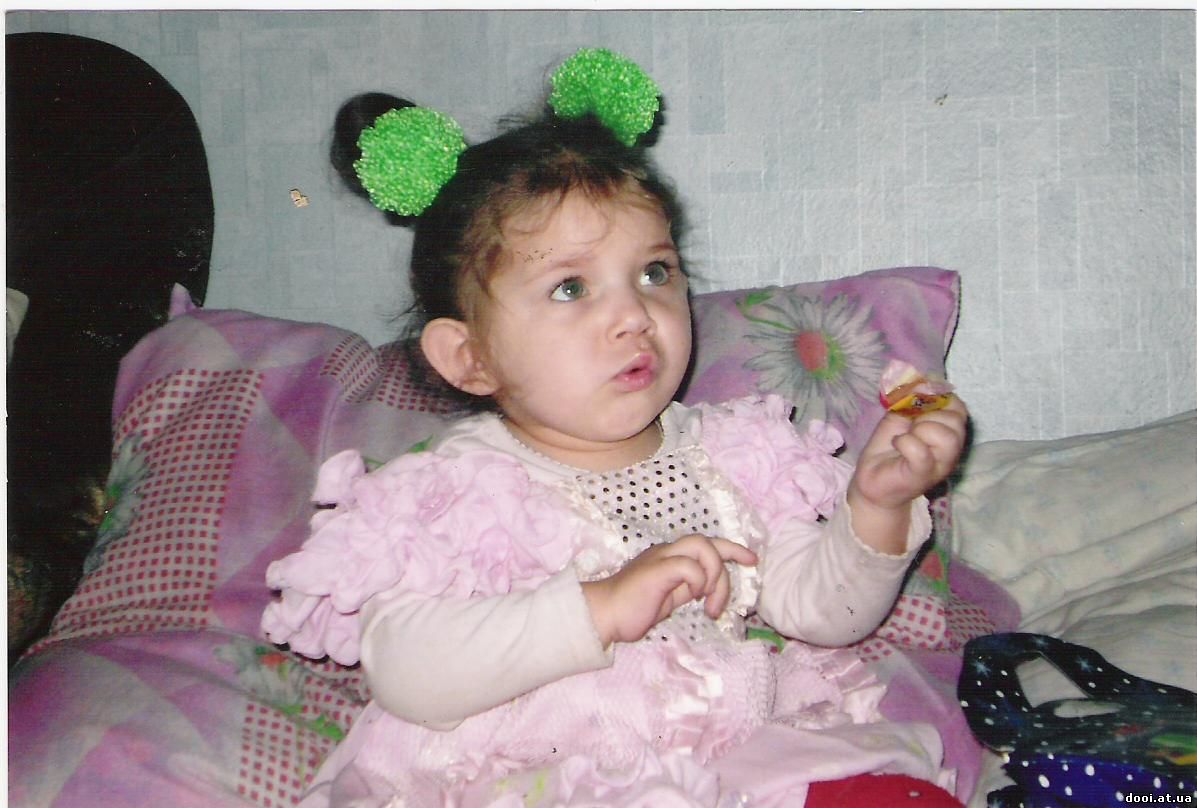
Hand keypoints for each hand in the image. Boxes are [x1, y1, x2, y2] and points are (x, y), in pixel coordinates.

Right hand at [582, 534, 757, 647]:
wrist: (604, 614)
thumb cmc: (632, 609)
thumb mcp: (669, 598)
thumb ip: (687, 588)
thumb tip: (707, 588)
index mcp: (670, 557)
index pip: (707, 544)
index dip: (733, 549)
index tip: (752, 561)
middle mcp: (667, 552)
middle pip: (707, 541)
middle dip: (728, 561)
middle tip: (721, 598)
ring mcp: (661, 558)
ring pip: (702, 547)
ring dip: (713, 575)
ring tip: (706, 601)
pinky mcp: (657, 570)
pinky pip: (689, 566)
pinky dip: (698, 581)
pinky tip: (691, 599)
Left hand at [847, 395, 968, 552]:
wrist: (871, 482)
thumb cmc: (889, 450)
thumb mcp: (900, 417)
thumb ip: (912, 400)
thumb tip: (921, 382)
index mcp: (947, 432)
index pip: (958, 406)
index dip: (936, 400)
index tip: (916, 408)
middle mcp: (951, 449)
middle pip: (956, 419)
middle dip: (928, 416)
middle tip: (911, 428)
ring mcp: (940, 464)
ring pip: (946, 435)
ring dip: (920, 430)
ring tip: (906, 439)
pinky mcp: (923, 474)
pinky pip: (921, 450)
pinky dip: (905, 442)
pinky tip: (897, 446)